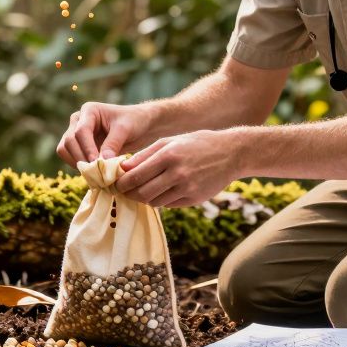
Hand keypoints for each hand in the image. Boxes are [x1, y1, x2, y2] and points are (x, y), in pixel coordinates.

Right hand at [57, 101, 153, 164]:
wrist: (141, 125)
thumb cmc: (135, 121)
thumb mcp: (125, 130)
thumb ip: (113, 144)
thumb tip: (101, 162)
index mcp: (89, 111)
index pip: (81, 131)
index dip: (87, 148)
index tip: (96, 163)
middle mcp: (78, 120)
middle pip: (69, 141)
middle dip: (80, 158)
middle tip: (95, 172)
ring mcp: (76, 133)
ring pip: (64, 150)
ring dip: (76, 163)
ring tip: (94, 173)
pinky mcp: (79, 145)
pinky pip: (70, 157)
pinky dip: (78, 166)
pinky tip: (93, 171)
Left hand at [115, 130, 241, 207]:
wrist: (231, 153)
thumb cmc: (196, 144)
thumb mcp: (170, 141)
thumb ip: (145, 154)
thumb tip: (123, 168)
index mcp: (168, 155)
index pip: (135, 176)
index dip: (122, 183)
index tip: (116, 184)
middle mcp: (177, 173)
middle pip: (142, 193)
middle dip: (129, 194)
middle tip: (123, 192)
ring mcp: (187, 188)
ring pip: (154, 202)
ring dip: (144, 198)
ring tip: (140, 191)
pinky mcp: (195, 199)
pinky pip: (169, 205)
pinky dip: (161, 200)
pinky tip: (160, 192)